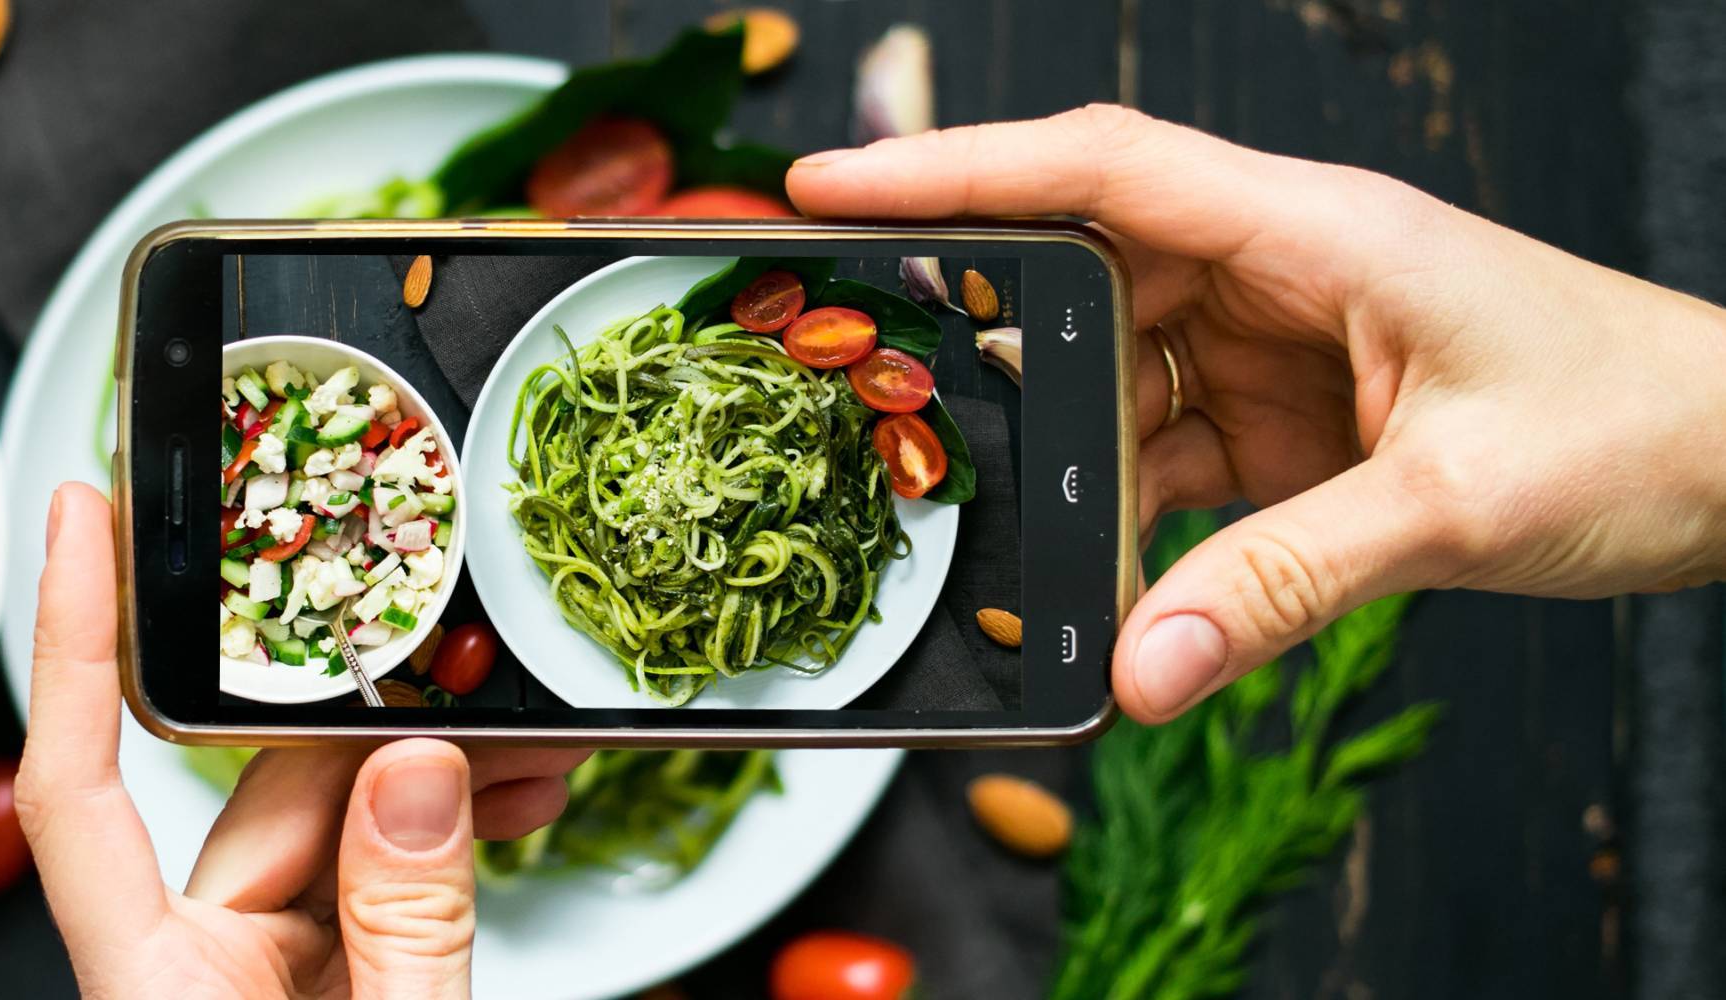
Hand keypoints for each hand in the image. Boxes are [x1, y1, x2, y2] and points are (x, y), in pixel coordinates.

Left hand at [16, 482, 585, 997]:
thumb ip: (409, 921)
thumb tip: (416, 776)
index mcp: (156, 985)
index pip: (77, 786)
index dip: (72, 639)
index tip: (81, 517)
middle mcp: (187, 962)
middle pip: (258, 790)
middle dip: (384, 733)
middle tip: (495, 696)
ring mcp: (250, 966)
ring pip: (326, 819)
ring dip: (434, 785)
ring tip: (533, 762)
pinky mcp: (310, 972)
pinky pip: (364, 870)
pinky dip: (435, 838)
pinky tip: (509, 809)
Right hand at [787, 105, 1725, 722]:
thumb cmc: (1646, 425)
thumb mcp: (1457, 502)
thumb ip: (1288, 584)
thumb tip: (1141, 667)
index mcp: (1318, 231)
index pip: (1100, 168)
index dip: (956, 167)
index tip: (834, 182)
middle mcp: (1282, 273)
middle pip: (1081, 267)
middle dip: (975, 319)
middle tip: (864, 369)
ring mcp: (1281, 347)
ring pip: (1113, 376)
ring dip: (1061, 451)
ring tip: (995, 510)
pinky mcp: (1292, 423)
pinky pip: (1167, 457)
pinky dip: (1129, 520)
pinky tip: (1112, 578)